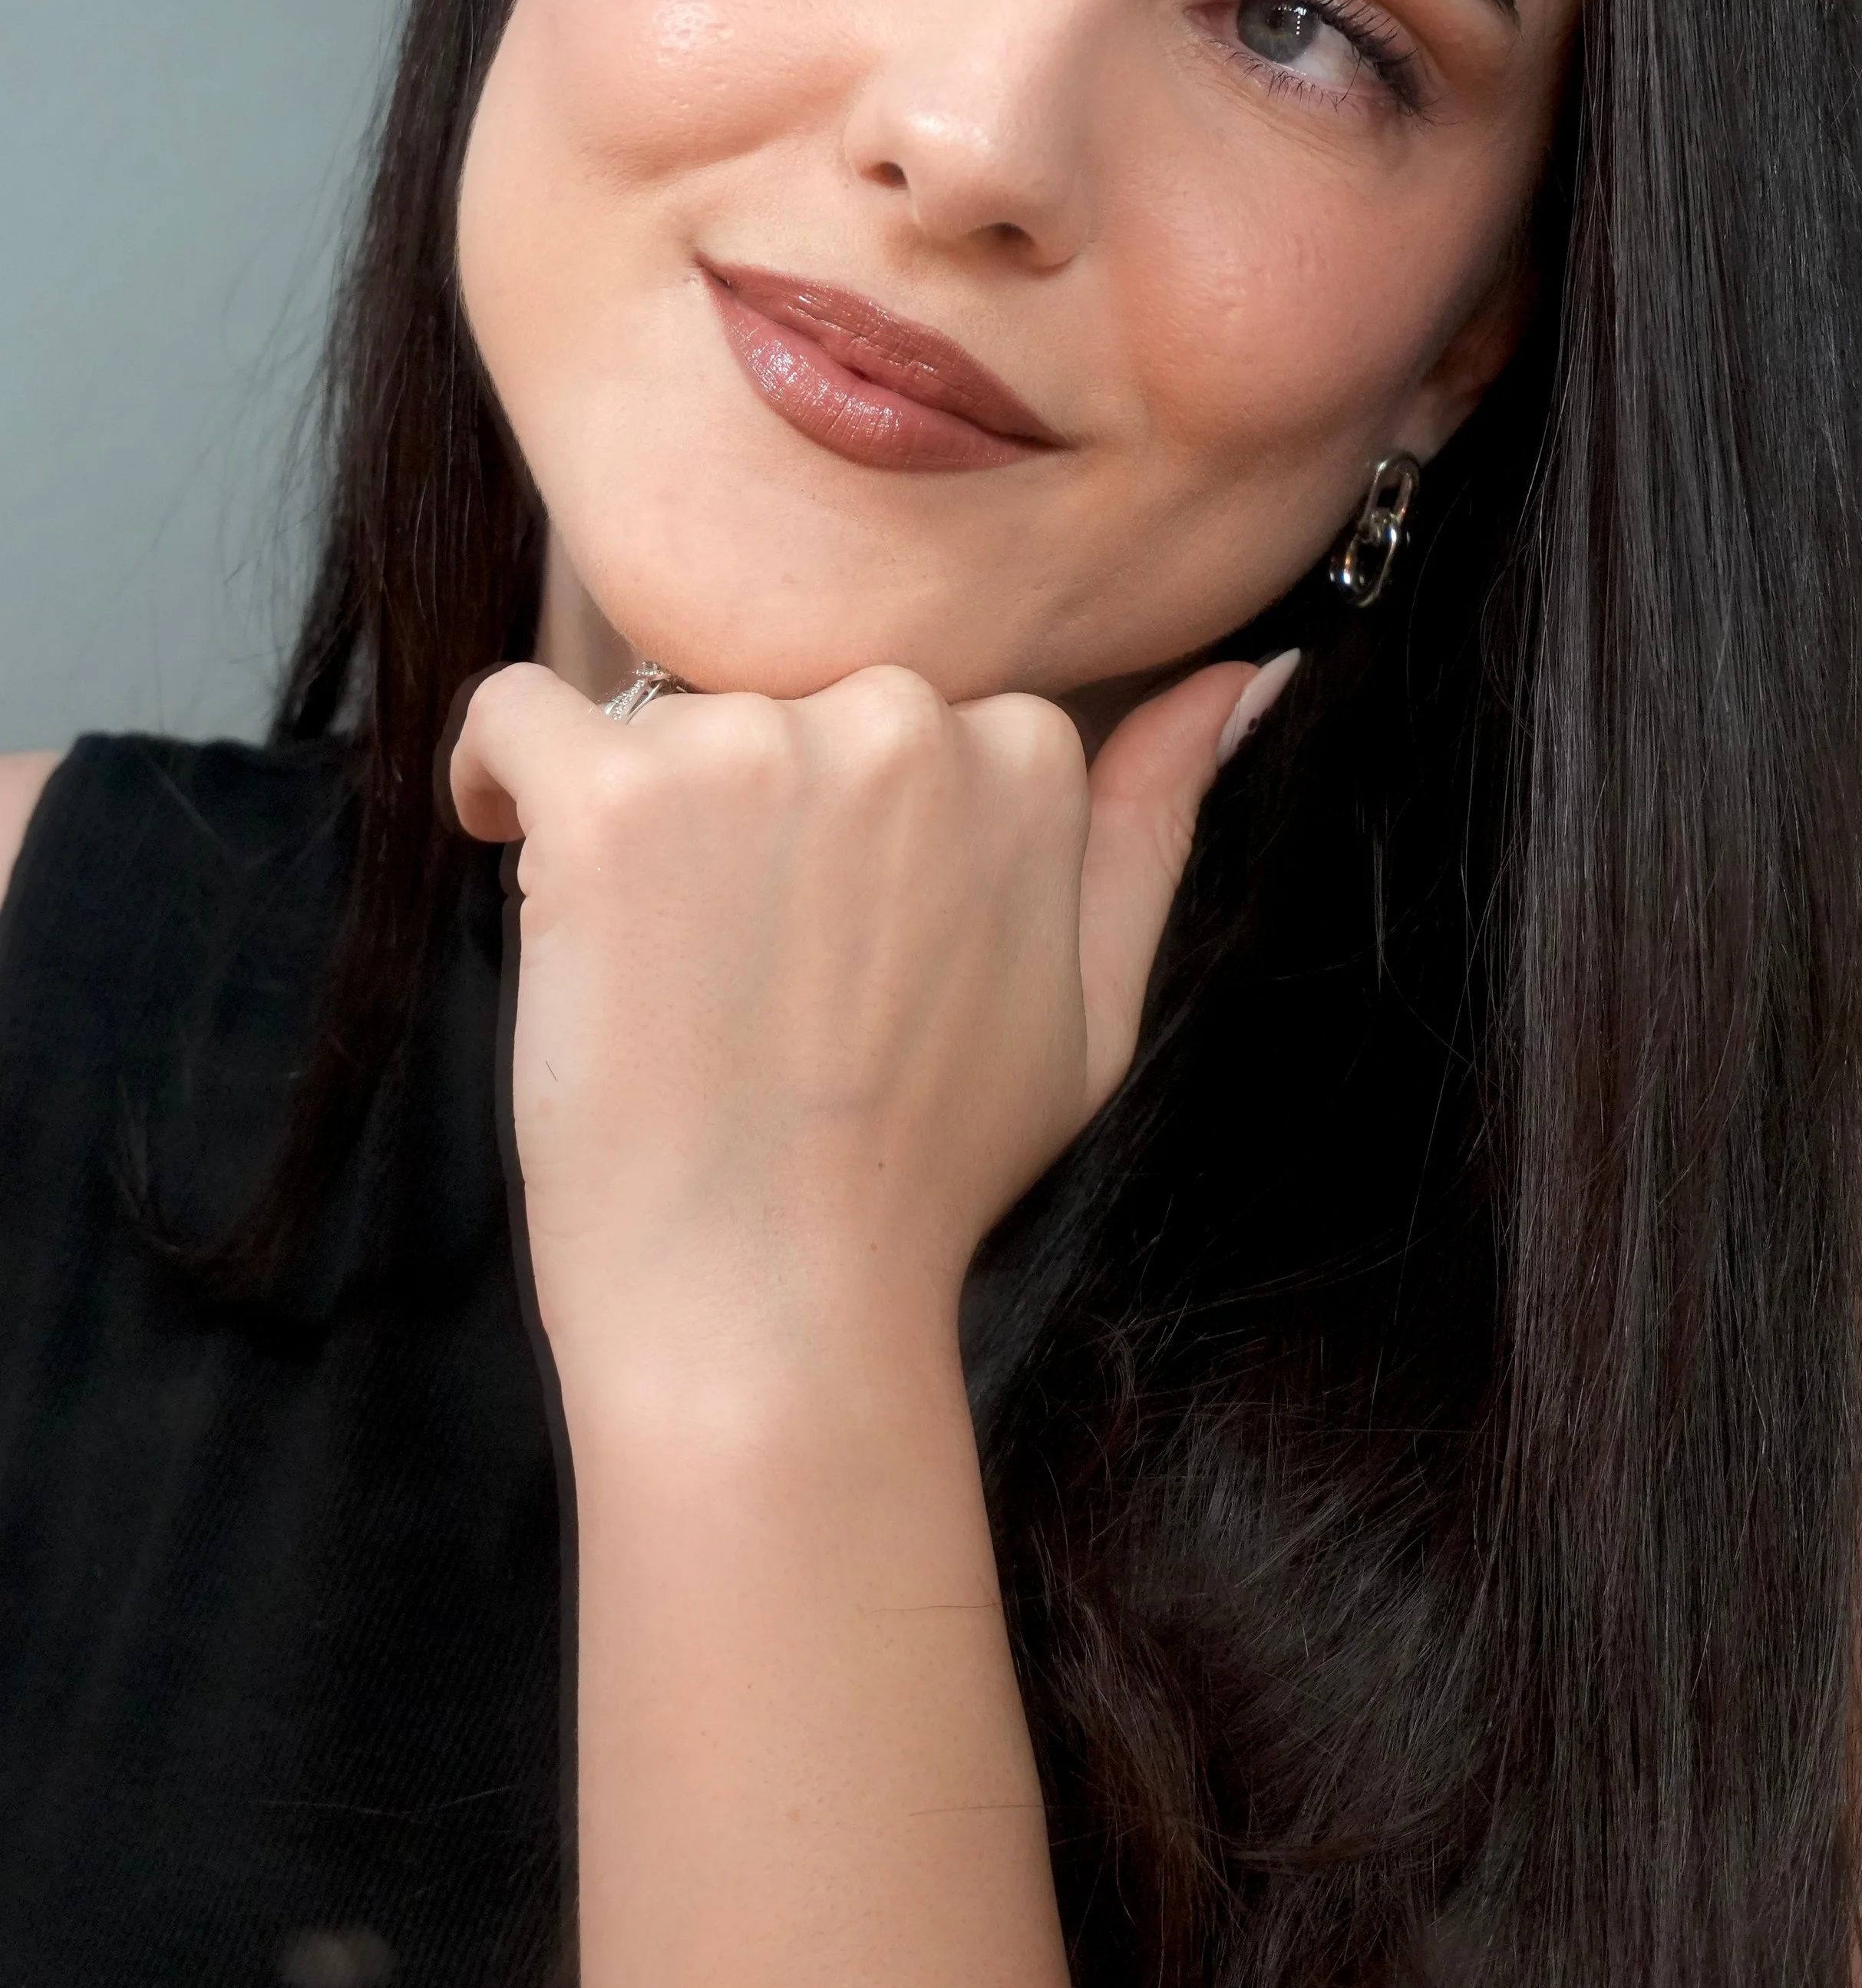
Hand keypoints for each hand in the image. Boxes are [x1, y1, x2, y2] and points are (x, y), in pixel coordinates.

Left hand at [447, 656, 1259, 1384]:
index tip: (816, 922)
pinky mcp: (609, 795)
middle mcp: (896, 720)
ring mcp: (749, 750)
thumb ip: (1156, 823)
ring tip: (658, 965)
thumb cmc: (928, 1172)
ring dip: (638, 811)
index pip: (899, 710)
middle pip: (776, 694)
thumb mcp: (1101, 1006)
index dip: (842, 820)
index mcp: (1020, 754)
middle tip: (735, 959)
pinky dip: (498, 769)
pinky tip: (516, 854)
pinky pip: (517, 710)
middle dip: (746, 801)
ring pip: (654, 711)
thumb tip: (1237, 677)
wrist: (772, 1309)